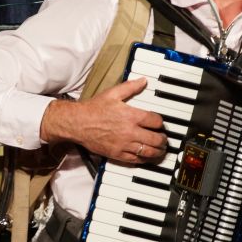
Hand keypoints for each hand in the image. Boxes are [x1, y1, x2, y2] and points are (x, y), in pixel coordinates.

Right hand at [40, 77, 166, 162]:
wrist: (77, 123)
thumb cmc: (93, 109)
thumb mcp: (112, 93)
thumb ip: (130, 87)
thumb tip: (143, 81)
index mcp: (131, 115)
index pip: (156, 121)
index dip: (161, 122)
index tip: (159, 123)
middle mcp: (130, 131)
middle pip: (156, 139)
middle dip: (163, 139)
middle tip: (164, 139)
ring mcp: (124, 144)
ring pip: (148, 152)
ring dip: (157, 151)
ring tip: (160, 150)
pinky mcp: (117, 154)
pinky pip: (136, 160)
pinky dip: (144, 159)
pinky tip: (146, 157)